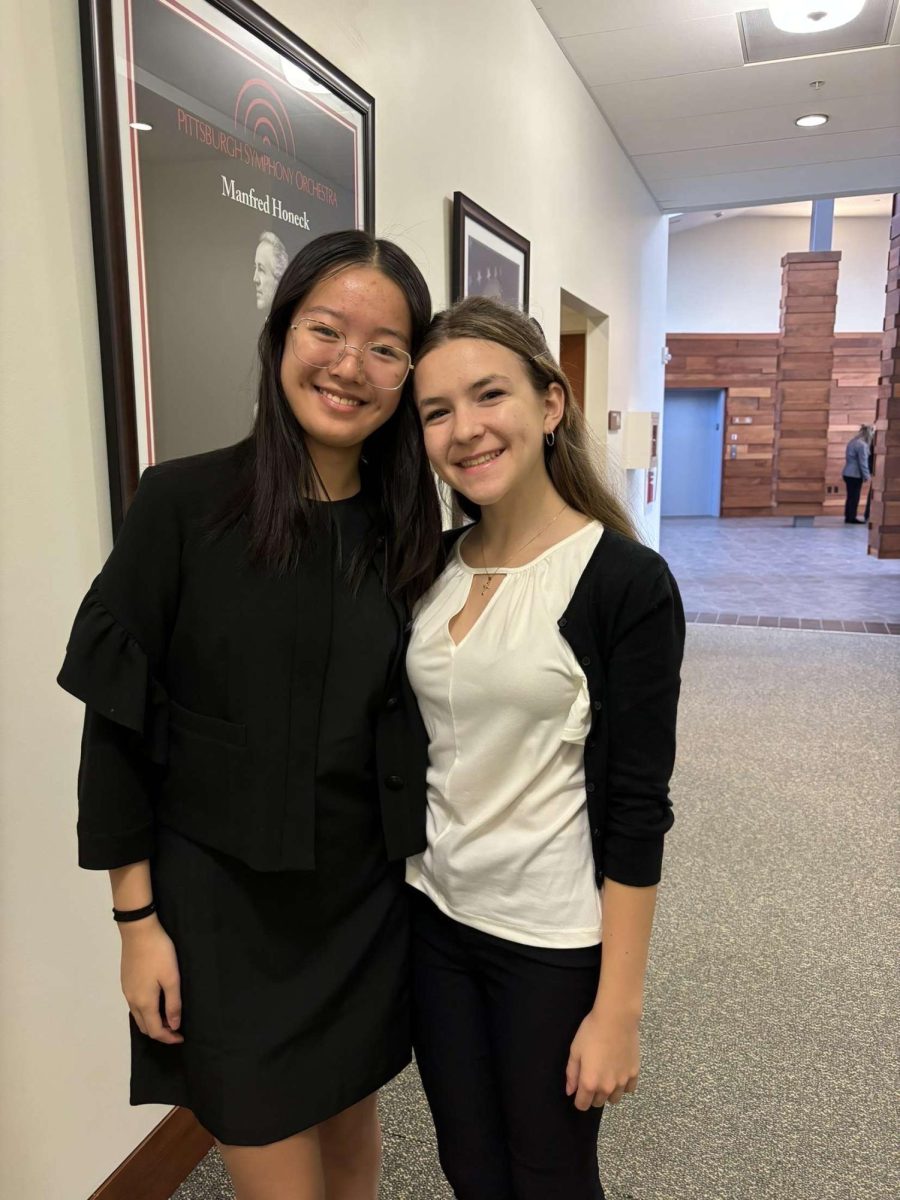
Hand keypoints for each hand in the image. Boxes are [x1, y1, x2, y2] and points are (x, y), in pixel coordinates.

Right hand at [119, 916, 183, 1043]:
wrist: (138, 931)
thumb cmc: (158, 954)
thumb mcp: (171, 978)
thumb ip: (173, 1004)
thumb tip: (173, 1026)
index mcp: (144, 1002)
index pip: (155, 1030)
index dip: (168, 1037)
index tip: (181, 1037)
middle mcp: (132, 1000)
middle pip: (144, 1026)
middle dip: (159, 1032)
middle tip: (175, 1028)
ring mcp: (126, 991)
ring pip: (138, 1016)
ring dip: (151, 1022)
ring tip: (167, 1017)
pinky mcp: (126, 981)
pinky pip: (134, 1005)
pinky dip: (145, 1011)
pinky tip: (155, 1003)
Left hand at [565, 1006, 638, 1110]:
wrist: (616, 1019)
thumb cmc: (591, 1032)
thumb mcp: (575, 1050)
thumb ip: (572, 1074)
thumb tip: (570, 1091)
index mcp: (589, 1083)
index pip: (582, 1105)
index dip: (578, 1099)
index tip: (579, 1090)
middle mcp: (607, 1087)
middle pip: (598, 1103)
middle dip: (592, 1094)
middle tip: (592, 1076)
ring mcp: (622, 1082)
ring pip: (614, 1099)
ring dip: (608, 1092)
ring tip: (606, 1074)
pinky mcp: (634, 1073)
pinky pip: (629, 1089)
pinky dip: (623, 1085)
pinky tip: (619, 1071)